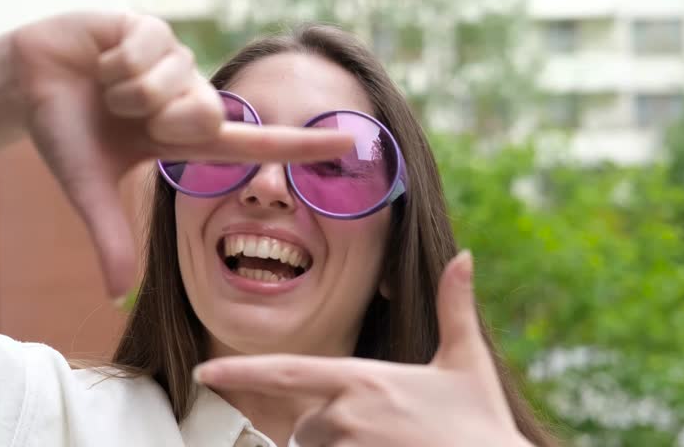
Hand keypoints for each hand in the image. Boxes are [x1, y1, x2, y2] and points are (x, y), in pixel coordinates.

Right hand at [9, 12, 352, 298]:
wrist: (28, 82)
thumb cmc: (67, 134)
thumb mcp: (90, 189)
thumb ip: (111, 237)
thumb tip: (118, 296)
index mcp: (189, 141)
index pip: (258, 145)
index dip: (304, 147)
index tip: (351, 142)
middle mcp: (194, 101)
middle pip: (207, 115)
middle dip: (154, 117)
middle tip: (121, 112)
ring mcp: (179, 64)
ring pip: (172, 84)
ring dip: (127, 90)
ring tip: (108, 85)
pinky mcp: (157, 29)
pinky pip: (149, 48)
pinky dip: (116, 59)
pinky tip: (103, 57)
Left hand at [194, 252, 534, 446]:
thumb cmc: (481, 422)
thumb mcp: (466, 360)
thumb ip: (455, 306)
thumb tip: (465, 256)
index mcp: (363, 381)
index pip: (285, 374)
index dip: (238, 372)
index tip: (201, 371)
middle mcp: (347, 417)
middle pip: (305, 429)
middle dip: (326, 434)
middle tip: (378, 434)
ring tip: (386, 446)